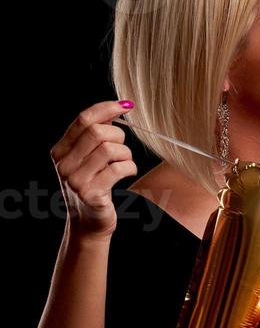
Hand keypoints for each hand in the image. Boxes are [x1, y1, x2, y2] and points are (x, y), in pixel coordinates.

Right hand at [50, 100, 137, 239]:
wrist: (89, 222)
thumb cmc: (94, 185)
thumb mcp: (88, 159)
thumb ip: (97, 135)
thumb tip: (117, 108)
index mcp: (60, 151)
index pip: (83, 120)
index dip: (106, 109)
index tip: (125, 105)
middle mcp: (63, 164)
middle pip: (97, 132)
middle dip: (118, 136)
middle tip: (122, 149)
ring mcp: (75, 179)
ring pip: (109, 149)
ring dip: (125, 154)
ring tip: (125, 163)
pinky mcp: (91, 192)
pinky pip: (118, 169)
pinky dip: (130, 168)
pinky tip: (128, 173)